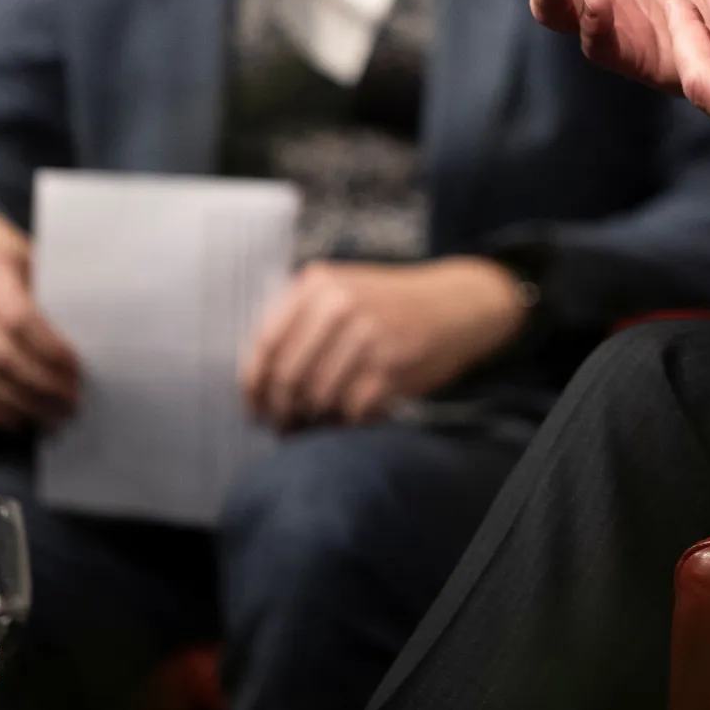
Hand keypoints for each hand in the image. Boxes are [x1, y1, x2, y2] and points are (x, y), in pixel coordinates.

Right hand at [0, 209, 79, 428]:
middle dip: (39, 385)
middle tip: (72, 403)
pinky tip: (20, 420)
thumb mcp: (34, 256)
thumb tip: (97, 333)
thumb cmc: (10, 256)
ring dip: (20, 404)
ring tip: (54, 416)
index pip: (18, 318)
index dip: (49, 349)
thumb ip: (55, 290)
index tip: (79, 369)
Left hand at [239, 257, 525, 428]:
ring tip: (316, 422)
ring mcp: (369, 335)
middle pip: (289, 375)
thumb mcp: (343, 290)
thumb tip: (256, 381)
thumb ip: (299, 319)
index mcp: (319, 285)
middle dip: (280, 409)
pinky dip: (347, 420)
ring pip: (318, 396)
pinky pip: (351, 408)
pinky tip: (350, 416)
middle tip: (281, 424)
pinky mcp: (393, 365)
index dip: (254, 383)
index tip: (253, 405)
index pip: (267, 343)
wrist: (456, 304)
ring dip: (312, 418)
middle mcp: (342, 305)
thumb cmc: (390, 305)